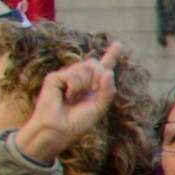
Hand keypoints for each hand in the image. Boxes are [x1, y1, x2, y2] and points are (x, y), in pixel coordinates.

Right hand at [13, 42, 123, 164]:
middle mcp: (80, 78)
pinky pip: (73, 74)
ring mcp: (66, 76)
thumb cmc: (78, 122)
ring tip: (75, 98)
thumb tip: (109, 72)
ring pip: (86, 66)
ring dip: (85, 84)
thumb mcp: (100, 107)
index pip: (103, 67)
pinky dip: (74, 87)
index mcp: (93, 85)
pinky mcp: (55, 78)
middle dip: (98, 77)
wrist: (58, 130)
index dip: (111, 55)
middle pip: (94, 62)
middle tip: (90, 93)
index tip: (119, 44)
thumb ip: (108, 91)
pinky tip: (67, 97)